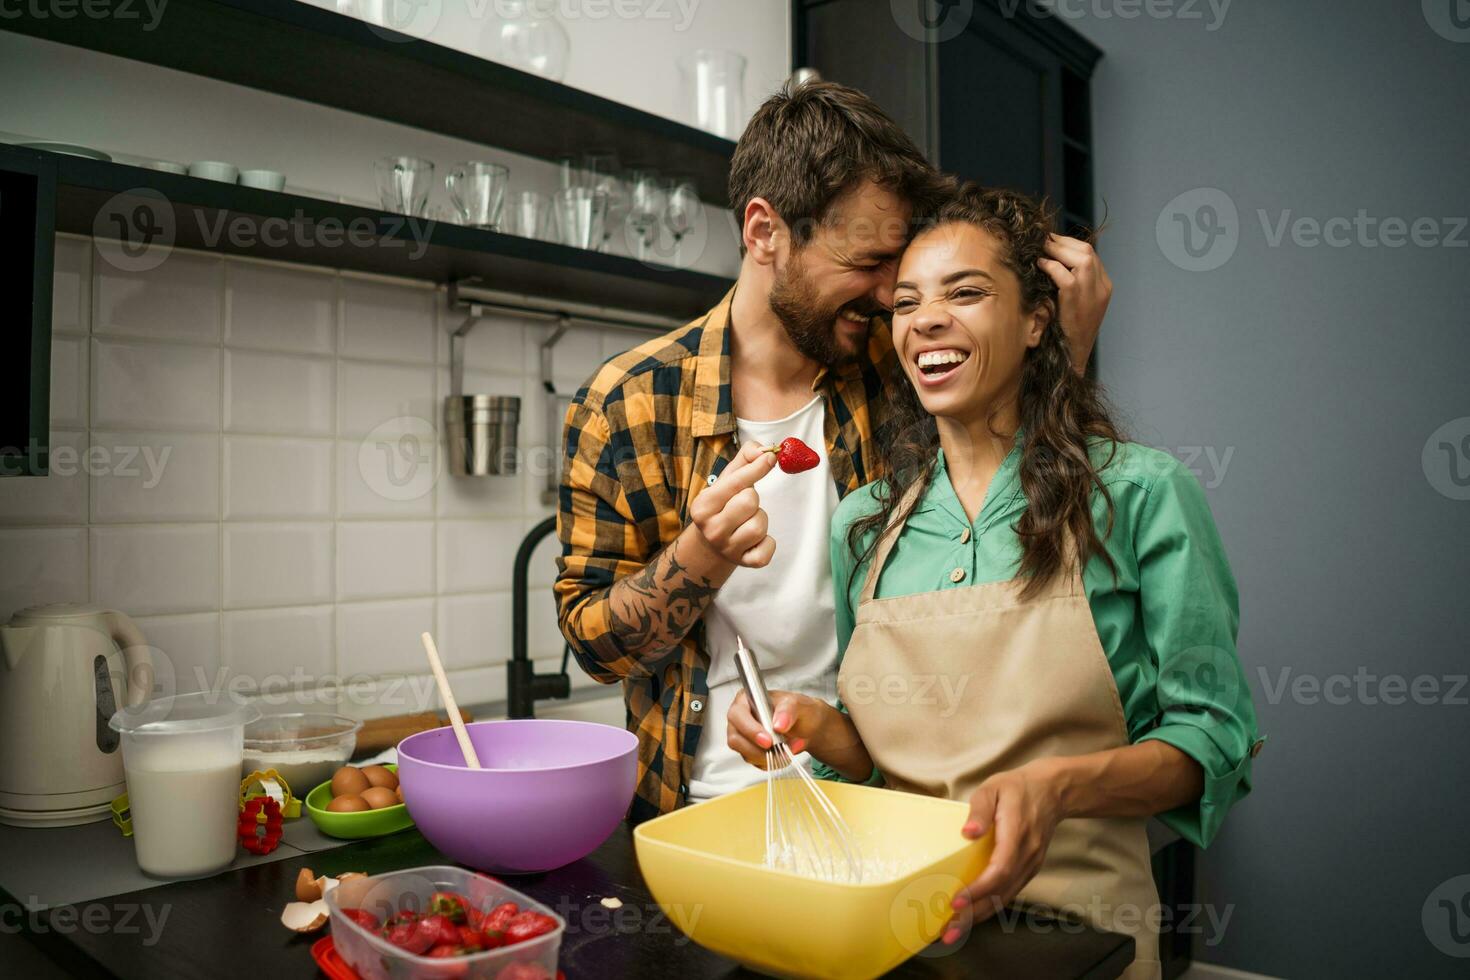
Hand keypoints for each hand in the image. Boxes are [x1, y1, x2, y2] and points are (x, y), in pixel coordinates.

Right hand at [688, 440, 778, 568]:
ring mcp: (727, 549)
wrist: (712, 545)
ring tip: (747, 521)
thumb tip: (764, 451)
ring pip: (760, 525)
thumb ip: (744, 459)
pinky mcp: (745, 563)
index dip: (756, 468)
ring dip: (760, 519)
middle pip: (750, 501)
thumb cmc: (723, 505)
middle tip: (744, 504)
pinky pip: (769, 547)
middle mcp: (711, 529)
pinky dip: (768, 541)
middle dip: (753, 499)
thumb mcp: (727, 480)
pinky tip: (754, 540)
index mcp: (702, 506)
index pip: (735, 483)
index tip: (771, 458)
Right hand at [726, 689, 829, 767]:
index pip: (738, 714)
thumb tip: (778, 724)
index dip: (750, 729)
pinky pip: (754, 762)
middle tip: (778, 750)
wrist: (807, 726)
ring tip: (788, 750)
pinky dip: (771, 762)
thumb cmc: (798, 710)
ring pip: (745, 753)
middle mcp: (740, 719)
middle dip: (758, 748)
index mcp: (746, 700)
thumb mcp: (797, 703)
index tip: (768, 740)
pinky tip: (782, 754)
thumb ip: (787, 710)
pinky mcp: (749, 752)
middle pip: (735, 738)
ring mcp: (743, 737)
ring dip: (768, 757)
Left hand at [943, 763, 1064, 940]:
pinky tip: (972, 916)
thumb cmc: (1017, 789)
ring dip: (979, 917)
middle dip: (973, 915)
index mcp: (1017, 833)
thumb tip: (968, 832)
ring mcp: (1030, 865)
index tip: (956, 902)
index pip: (999, 869)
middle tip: (947, 932)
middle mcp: (1027, 855)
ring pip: (1005, 898)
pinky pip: (1009, 893)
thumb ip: (979, 808)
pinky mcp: (1028, 869)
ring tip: (953, 932)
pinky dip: (990, 907)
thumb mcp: (993, 787)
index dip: (978, 889)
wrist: (1052, 792)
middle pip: (1000, 892)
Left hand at [1039, 234, 1110, 370]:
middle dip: (1064, 242)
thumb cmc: (1070, 331)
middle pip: (1087, 252)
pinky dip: (1051, 267)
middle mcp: (1101, 287)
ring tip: (1042, 249)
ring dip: (1058, 250)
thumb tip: (1054, 261)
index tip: (1053, 240)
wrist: (1074, 355)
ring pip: (1080, 259)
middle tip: (1044, 239)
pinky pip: (1065, 276)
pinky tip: (1040, 265)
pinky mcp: (1076, 301)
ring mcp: (1092, 294)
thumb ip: (1074, 283)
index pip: (1091, 255)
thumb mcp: (1078, 304)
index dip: (1070, 244)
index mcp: (1105, 286)